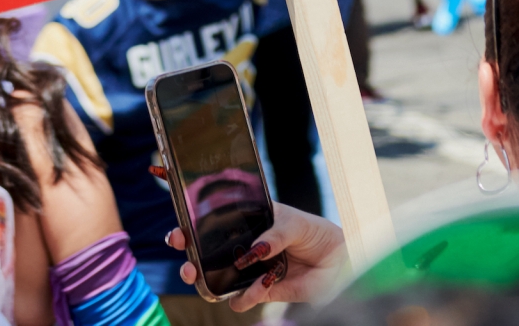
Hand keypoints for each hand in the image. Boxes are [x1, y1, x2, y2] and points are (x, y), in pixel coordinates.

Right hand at [166, 202, 347, 310]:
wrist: (339, 261)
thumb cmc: (315, 232)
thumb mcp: (294, 223)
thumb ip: (273, 234)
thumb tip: (253, 251)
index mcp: (250, 220)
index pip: (217, 220)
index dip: (194, 223)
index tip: (179, 228)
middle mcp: (247, 244)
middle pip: (210, 250)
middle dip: (191, 254)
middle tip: (184, 256)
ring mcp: (253, 268)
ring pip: (221, 276)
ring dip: (206, 280)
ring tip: (200, 281)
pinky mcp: (264, 290)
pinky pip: (245, 297)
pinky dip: (242, 297)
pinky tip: (246, 293)